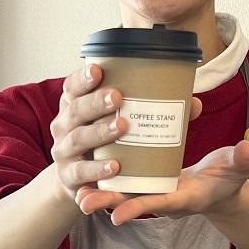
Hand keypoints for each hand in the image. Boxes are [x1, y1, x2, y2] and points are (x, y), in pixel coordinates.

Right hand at [49, 64, 127, 204]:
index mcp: (72, 105)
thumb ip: (134, 107)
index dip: (82, 79)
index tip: (97, 70)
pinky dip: (97, 169)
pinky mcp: (68, 175)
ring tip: (121, 126)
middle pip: (75, 110)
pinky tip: (114, 166)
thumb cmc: (100, 141)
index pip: (72, 87)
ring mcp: (64, 150)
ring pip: (78, 138)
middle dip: (95, 102)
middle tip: (117, 97)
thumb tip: (184, 99)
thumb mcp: (107, 119)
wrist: (79, 178)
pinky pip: (81, 171)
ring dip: (99, 132)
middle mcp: (64, 125)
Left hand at [76, 140, 248, 225]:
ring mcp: (155, 192)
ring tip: (76, 194)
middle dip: (108, 204)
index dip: (139, 208)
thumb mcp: (237, 169)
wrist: (221, 186)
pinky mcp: (149, 182)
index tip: (116, 215)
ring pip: (124, 194)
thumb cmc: (228, 178)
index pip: (160, 204)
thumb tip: (246, 149)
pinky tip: (86, 175)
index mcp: (185, 198)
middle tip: (82, 204)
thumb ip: (241, 161)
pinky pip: (126, 183)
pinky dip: (107, 181)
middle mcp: (165, 199)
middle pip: (133, 202)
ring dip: (101, 195)